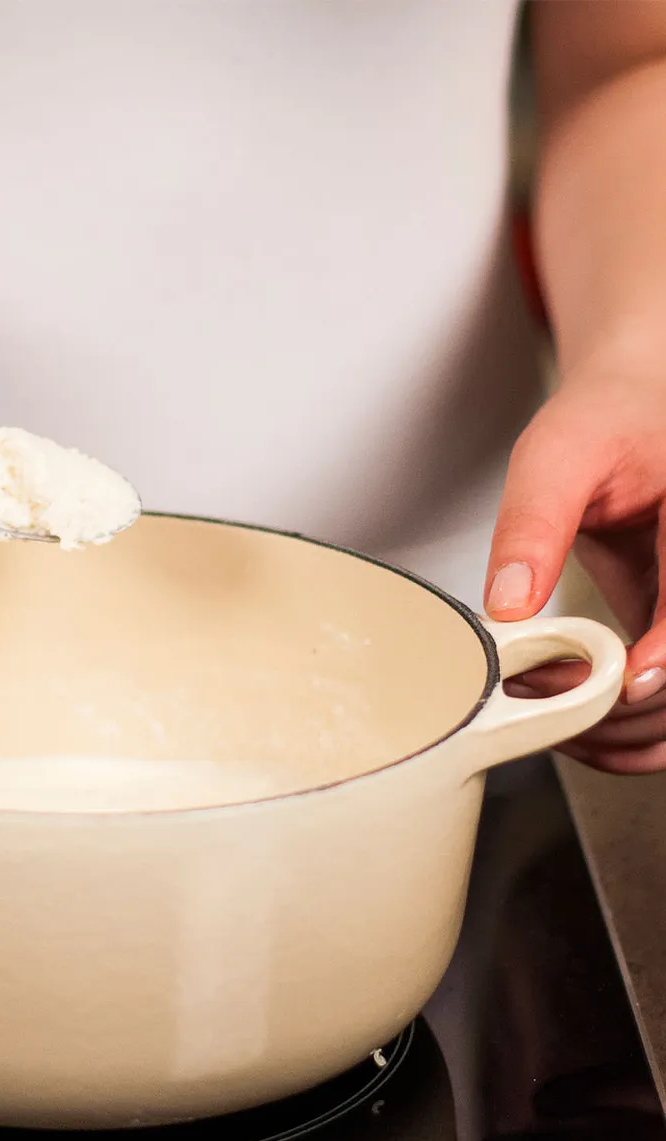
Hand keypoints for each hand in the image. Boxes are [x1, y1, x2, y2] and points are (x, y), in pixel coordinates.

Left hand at [485, 354, 665, 772]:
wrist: (633, 407)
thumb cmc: (606, 420)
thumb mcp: (557, 454)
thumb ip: (533, 525)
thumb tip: (508, 607)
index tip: (618, 685)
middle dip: (630, 707)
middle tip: (548, 701)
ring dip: (630, 730)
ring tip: (552, 714)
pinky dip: (634, 727)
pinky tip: (577, 721)